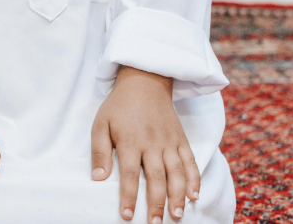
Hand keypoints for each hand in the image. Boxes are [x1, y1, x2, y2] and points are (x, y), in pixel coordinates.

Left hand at [92, 66, 199, 222]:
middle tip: (155, 223)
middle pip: (156, 178)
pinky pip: (191, 162)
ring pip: (177, 173)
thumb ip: (99, 151)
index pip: (128, 174)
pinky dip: (194, 179)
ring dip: (178, 196)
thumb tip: (98, 178)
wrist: (145, 82)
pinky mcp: (182, 139)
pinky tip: (194, 195)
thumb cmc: (119, 106)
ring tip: (177, 215)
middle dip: (156, 203)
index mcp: (130, 141)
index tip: (127, 215)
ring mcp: (170, 142)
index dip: (128, 196)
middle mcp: (153, 143)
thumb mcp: (101, 124)